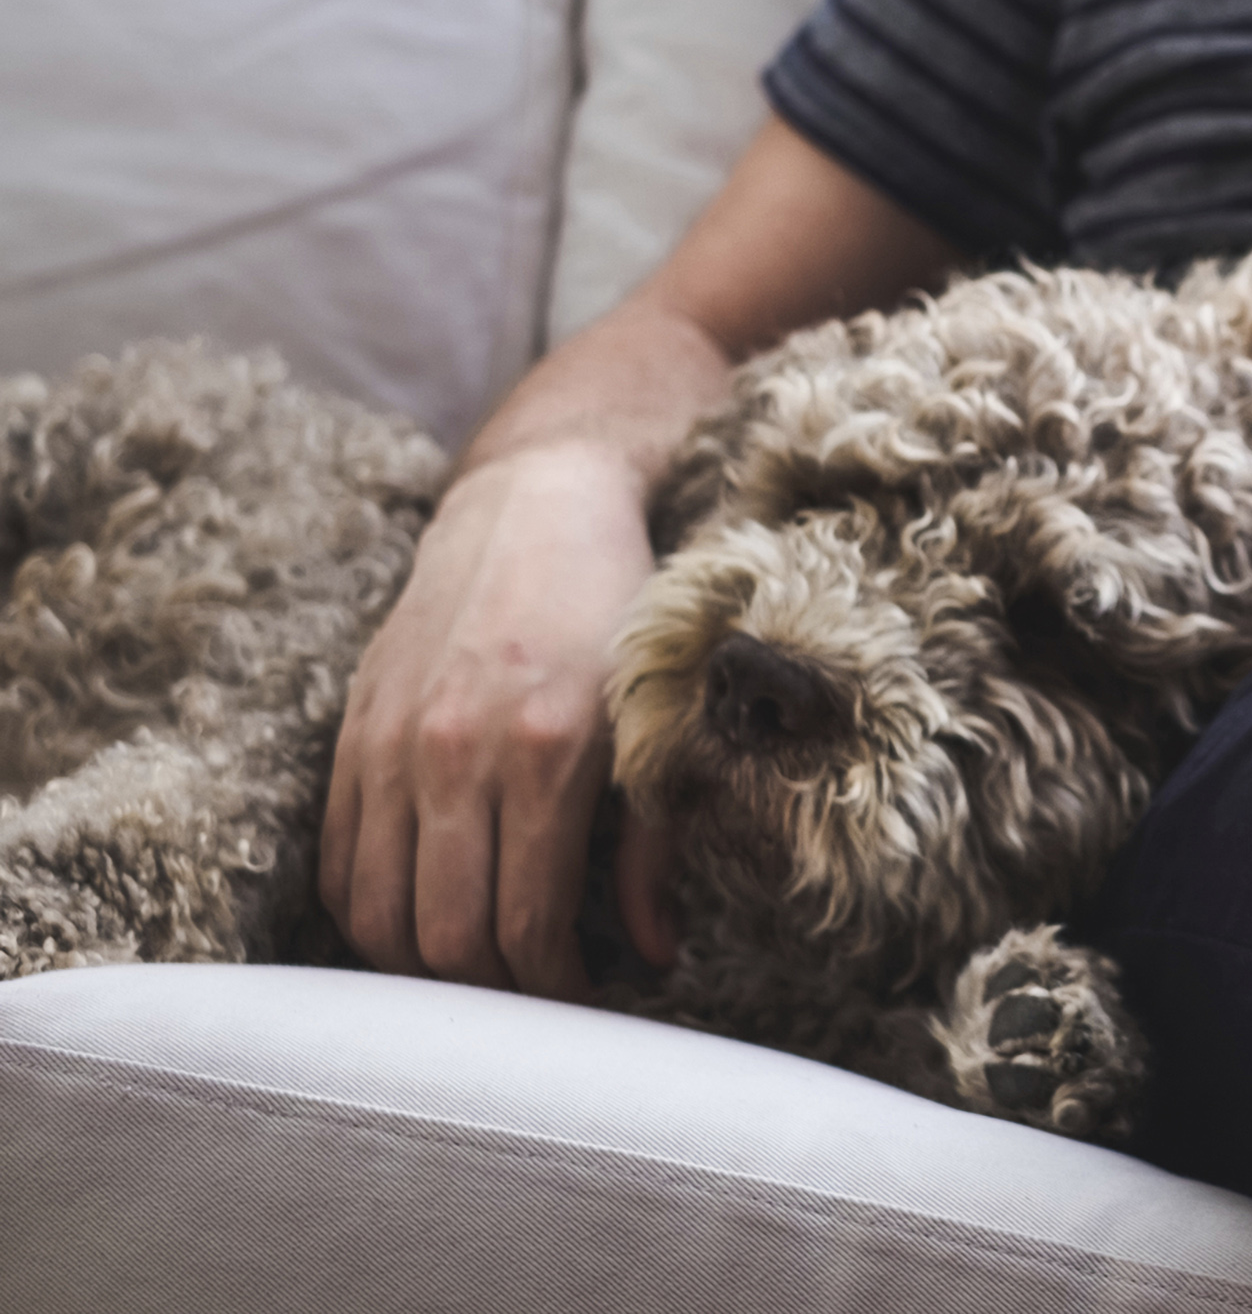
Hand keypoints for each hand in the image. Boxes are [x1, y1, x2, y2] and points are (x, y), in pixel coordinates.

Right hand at [320, 443, 655, 999]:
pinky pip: (336, 861)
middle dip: (490, 993)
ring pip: (373, 913)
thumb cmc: (618, 616)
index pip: (523, 927)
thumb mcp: (658, 724)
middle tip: (533, 996)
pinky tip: (422, 914)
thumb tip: (653, 954)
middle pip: (441, 938)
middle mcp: (455, 752)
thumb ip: (653, 844)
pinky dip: (369, 912)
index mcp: (546, 752)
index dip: (554, 990)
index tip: (584, 1000)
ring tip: (478, 967)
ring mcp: (390, 743)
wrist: (536, 507)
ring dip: (422, 964)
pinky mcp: (351, 733)